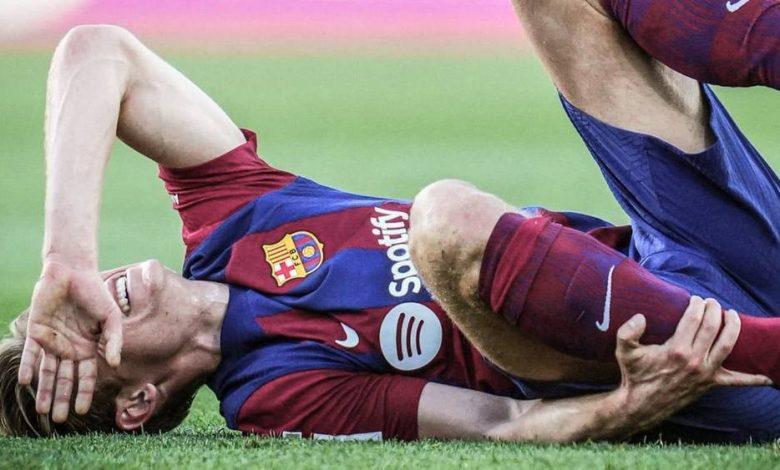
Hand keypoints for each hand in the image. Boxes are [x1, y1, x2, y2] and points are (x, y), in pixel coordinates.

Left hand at [18, 260, 122, 421]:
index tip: (80, 410)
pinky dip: (30, 368)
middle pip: (65, 379)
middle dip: (62, 399)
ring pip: (48, 372)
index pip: (86, 375)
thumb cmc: (95, 293)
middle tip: (59, 420)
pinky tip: (28, 382)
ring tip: (43, 411)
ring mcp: (52, 341)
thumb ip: (114, 340)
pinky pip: (32, 354)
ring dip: (45, 391)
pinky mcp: (36, 331)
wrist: (72, 271)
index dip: (84, 393)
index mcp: (89, 346)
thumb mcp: (111, 318)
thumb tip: (115, 364)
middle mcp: (70, 347)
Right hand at [613, 296, 771, 429]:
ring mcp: (705, 372)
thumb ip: (627, 332)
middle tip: (712, 302)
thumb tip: (641, 317)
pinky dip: (753, 379)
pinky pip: (736, 381)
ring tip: (732, 315)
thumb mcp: (624, 351)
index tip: (695, 299)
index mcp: (676, 350)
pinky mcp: (711, 383)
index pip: (693, 319)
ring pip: (727, 345)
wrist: (642, 403)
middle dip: (715, 310)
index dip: (697, 305)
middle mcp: (694, 360)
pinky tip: (768, 377)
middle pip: (713, 327)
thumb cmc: (635, 374)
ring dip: (733, 327)